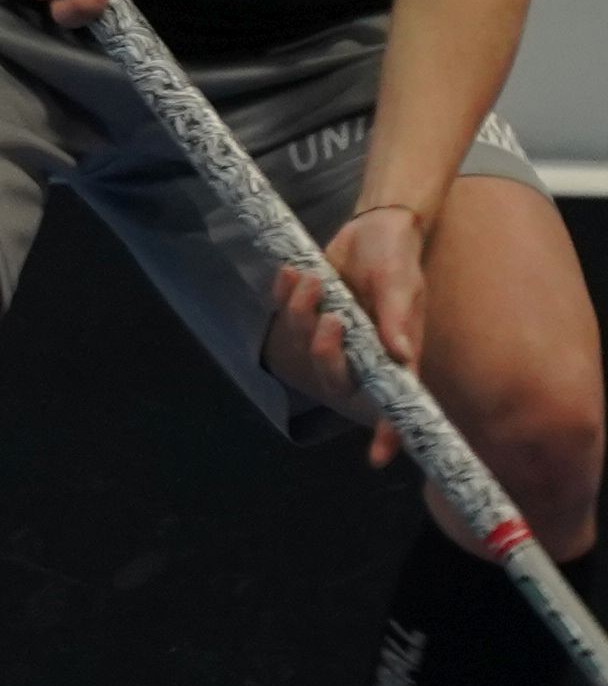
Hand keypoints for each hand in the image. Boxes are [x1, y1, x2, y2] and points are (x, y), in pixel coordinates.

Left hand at [282, 199, 435, 458]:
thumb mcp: (402, 282)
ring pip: (302, 345)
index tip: (377, 459)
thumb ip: (400, 317)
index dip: (387, 431)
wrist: (375, 227)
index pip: (392, 399)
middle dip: (322, 352)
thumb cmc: (398, 257)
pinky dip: (283, 297)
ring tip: (309, 278)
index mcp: (395, 351)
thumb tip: (402, 354)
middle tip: (327, 315)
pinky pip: (285, 317)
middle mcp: (363, 350)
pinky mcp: (309, 312)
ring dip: (299, 314)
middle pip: (334, 377)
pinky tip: (288, 273)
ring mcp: (334, 334)